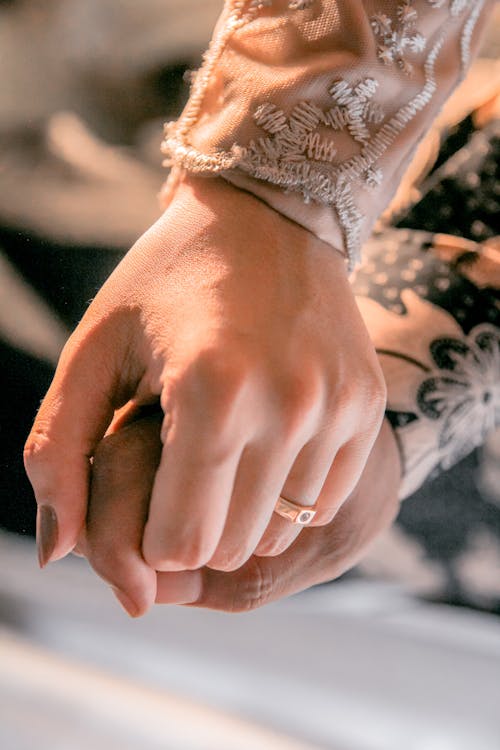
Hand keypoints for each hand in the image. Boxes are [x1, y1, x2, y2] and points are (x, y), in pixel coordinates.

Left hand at [24, 173, 385, 571]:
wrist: (267, 216)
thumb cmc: (167, 281)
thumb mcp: (95, 350)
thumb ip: (58, 453)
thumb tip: (51, 553)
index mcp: (210, 391)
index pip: (181, 543)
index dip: (151, 535)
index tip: (147, 492)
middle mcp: (288, 405)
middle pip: (232, 547)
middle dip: (196, 528)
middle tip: (182, 472)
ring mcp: (337, 407)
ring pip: (280, 532)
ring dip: (242, 512)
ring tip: (225, 450)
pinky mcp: (366, 404)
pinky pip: (321, 502)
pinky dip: (285, 493)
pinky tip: (265, 440)